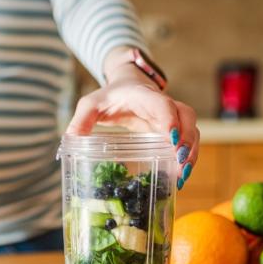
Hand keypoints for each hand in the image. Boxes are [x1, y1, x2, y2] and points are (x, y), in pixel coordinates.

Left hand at [66, 49, 198, 188]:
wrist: (126, 86)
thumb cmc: (109, 96)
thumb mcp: (91, 104)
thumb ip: (80, 120)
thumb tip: (69, 141)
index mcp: (143, 96)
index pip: (163, 104)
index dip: (170, 120)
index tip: (171, 139)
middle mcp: (163, 105)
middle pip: (187, 117)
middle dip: (187, 140)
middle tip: (179, 163)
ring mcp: (172, 117)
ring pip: (192, 131)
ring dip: (191, 153)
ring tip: (182, 177)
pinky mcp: (173, 130)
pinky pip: (187, 142)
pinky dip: (187, 158)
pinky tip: (179, 177)